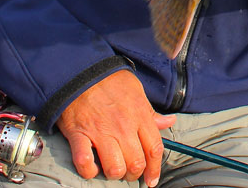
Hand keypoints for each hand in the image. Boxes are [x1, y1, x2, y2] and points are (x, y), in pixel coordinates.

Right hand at [56, 70, 174, 185]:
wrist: (81, 71)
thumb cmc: (110, 80)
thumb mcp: (136, 91)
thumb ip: (150, 112)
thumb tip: (168, 121)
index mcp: (139, 116)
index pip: (154, 149)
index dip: (154, 169)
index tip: (151, 180)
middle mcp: (123, 127)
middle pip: (136, 163)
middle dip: (134, 174)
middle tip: (129, 172)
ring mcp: (100, 132)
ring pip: (114, 168)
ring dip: (114, 174)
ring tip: (111, 169)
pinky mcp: (79, 135)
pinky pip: (85, 162)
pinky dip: (88, 170)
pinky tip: (91, 167)